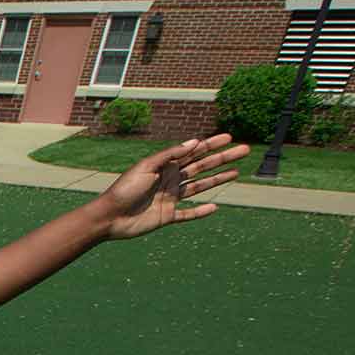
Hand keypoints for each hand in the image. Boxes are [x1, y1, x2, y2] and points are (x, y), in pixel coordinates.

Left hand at [86, 134, 250, 240]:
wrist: (109, 217)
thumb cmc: (124, 189)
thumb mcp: (146, 167)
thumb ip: (169, 155)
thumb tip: (194, 142)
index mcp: (164, 166)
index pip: (193, 152)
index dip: (211, 144)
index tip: (229, 137)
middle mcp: (169, 180)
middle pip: (202, 167)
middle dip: (222, 158)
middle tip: (244, 150)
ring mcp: (170, 198)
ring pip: (199, 187)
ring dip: (218, 179)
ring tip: (237, 172)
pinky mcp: (167, 216)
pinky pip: (188, 214)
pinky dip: (201, 212)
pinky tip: (215, 207)